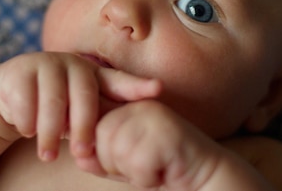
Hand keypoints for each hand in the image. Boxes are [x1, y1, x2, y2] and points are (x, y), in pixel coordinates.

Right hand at [0, 52, 161, 161]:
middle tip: (82, 154)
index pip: (119, 81)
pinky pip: (26, 101)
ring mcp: (46, 62)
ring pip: (53, 102)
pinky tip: (26, 130)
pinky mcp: (20, 68)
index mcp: (93, 75)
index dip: (138, 85)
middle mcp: (73, 63)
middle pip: (84, 95)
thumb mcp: (78, 112)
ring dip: (50, 133)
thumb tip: (123, 144)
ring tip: (48, 156)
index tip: (158, 88)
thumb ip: (99, 121)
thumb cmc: (55, 108)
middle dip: (84, 127)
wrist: (9, 94)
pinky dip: (27, 122)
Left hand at [76, 100, 221, 190]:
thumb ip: (97, 157)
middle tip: (143, 164)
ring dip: (134, 171)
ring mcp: (154, 116)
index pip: (92, 127)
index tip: (127, 161)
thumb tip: (79, 154)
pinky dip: (148, 177)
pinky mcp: (167, 132)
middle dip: (116, 163)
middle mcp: (138, 105)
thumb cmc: (159, 167)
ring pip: (117, 150)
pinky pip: (138, 163)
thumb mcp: (122, 162)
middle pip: (100, 137)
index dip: (101, 153)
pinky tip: (164, 170)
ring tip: (154, 166)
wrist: (203, 174)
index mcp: (126, 105)